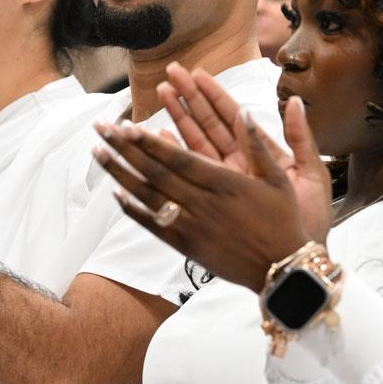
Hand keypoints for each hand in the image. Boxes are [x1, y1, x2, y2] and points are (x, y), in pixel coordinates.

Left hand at [95, 91, 330, 290]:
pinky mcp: (187, 246)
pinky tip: (115, 194)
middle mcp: (202, 203)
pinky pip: (154, 225)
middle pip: (154, 172)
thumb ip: (258, 145)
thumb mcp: (279, 180)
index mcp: (224, 183)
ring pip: (148, 196)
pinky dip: (133, 210)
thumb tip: (243, 112)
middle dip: (124, 149)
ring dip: (120, 173)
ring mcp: (191, 226)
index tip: (126, 125)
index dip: (148, 141)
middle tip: (99, 129)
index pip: (177, 157)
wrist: (282, 271)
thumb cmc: (284, 222)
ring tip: (98, 153)